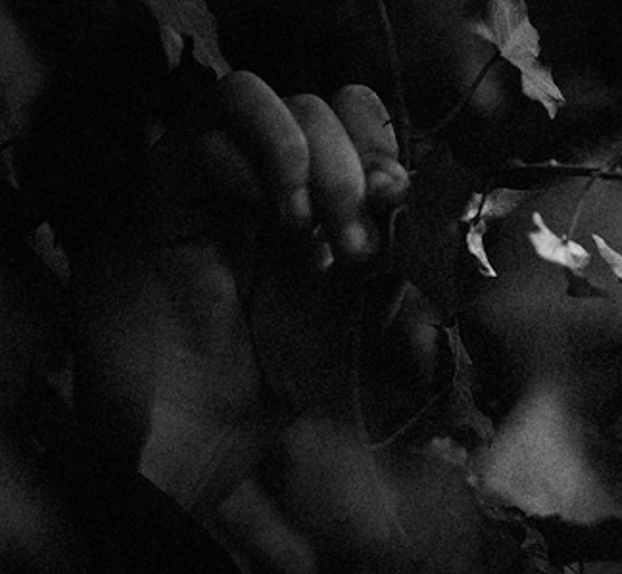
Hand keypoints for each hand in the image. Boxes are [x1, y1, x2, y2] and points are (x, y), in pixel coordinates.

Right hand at [70, 70, 406, 513]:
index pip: (367, 129)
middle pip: (334, 106)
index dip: (388, 154)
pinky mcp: (178, 163)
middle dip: (360, 165)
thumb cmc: (281, 382)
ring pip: (286, 99)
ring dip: (322, 158)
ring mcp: (227, 164)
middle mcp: (279, 174)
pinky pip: (227, 104)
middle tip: (356, 247)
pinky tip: (286, 205)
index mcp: (328, 200)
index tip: (398, 208)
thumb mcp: (370, 332)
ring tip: (319, 235)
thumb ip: (407, 287)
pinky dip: (272, 138)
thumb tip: (442, 241)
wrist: (202, 425)